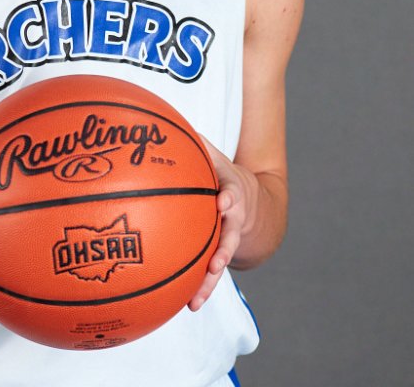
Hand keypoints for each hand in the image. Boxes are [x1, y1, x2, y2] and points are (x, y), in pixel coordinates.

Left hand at [187, 138, 257, 311]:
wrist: (258, 205)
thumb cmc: (226, 176)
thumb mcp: (218, 157)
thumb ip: (198, 143)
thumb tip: (167, 121)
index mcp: (233, 190)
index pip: (234, 191)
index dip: (230, 197)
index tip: (225, 201)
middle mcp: (234, 218)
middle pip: (230, 234)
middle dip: (225, 247)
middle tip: (218, 261)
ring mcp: (230, 239)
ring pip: (222, 261)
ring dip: (211, 279)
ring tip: (198, 298)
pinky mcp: (221, 255)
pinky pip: (212, 274)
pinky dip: (202, 288)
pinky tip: (188, 304)